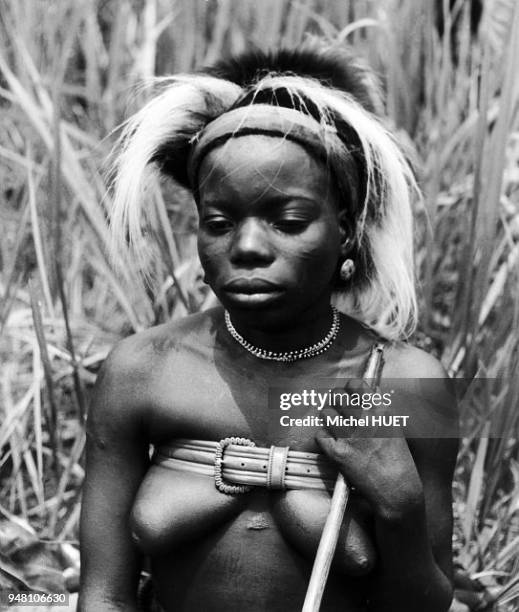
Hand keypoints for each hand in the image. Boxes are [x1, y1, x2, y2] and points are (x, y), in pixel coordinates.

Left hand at [315, 379, 423, 519]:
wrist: (397, 491)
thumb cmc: (399, 462)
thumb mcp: (396, 428)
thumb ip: (382, 407)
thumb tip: (372, 389)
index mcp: (380, 412)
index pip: (356, 385)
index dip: (348, 388)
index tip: (348, 393)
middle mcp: (364, 420)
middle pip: (336, 396)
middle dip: (334, 400)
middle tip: (337, 408)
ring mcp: (350, 436)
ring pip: (326, 413)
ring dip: (328, 418)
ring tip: (335, 426)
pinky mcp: (338, 453)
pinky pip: (320, 434)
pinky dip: (324, 437)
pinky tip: (332, 442)